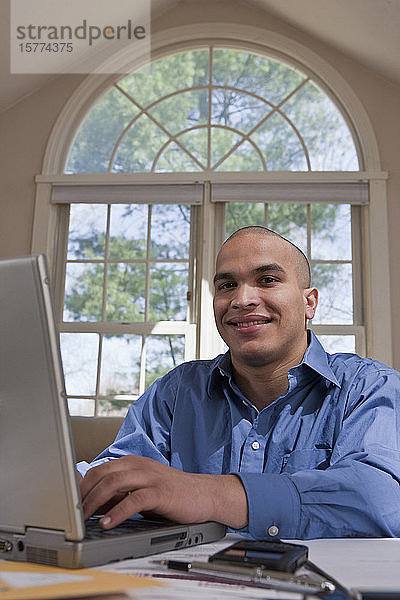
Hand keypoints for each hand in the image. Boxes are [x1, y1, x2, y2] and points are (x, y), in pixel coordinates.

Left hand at [79, 455, 247, 529]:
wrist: (204, 494)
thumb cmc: (172, 493)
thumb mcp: (141, 490)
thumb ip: (119, 493)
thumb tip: (92, 503)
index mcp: (133, 462)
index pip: (99, 469)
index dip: (81, 485)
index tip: (70, 502)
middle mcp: (139, 465)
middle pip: (102, 474)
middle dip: (84, 493)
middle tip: (73, 512)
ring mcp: (150, 477)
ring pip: (114, 482)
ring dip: (95, 501)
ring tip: (84, 518)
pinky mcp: (160, 492)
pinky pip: (134, 499)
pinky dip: (117, 512)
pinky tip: (107, 522)